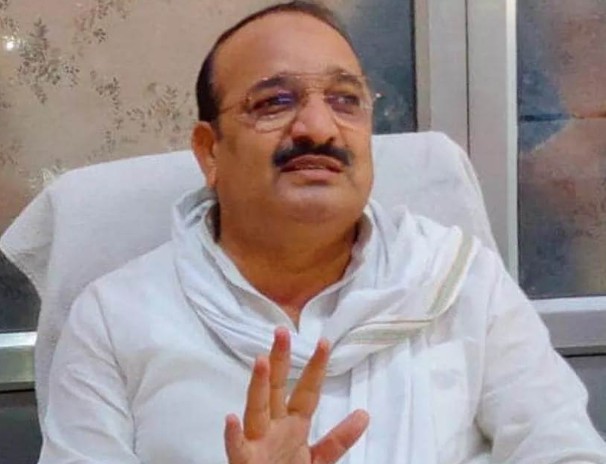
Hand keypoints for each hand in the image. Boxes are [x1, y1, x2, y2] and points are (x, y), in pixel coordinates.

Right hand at [224, 327, 368, 463]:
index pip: (306, 392)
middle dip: (279, 361)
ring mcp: (256, 443)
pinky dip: (233, 435)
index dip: (315, 368)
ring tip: (261, 361)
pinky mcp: (244, 462)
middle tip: (282, 331)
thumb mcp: (318, 460)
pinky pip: (237, 449)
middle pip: (276, 389)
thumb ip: (338, 440)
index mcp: (292, 426)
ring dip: (258, 386)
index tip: (324, 342)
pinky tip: (231, 419)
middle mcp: (272, 428)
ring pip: (256, 410)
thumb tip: (364, 415)